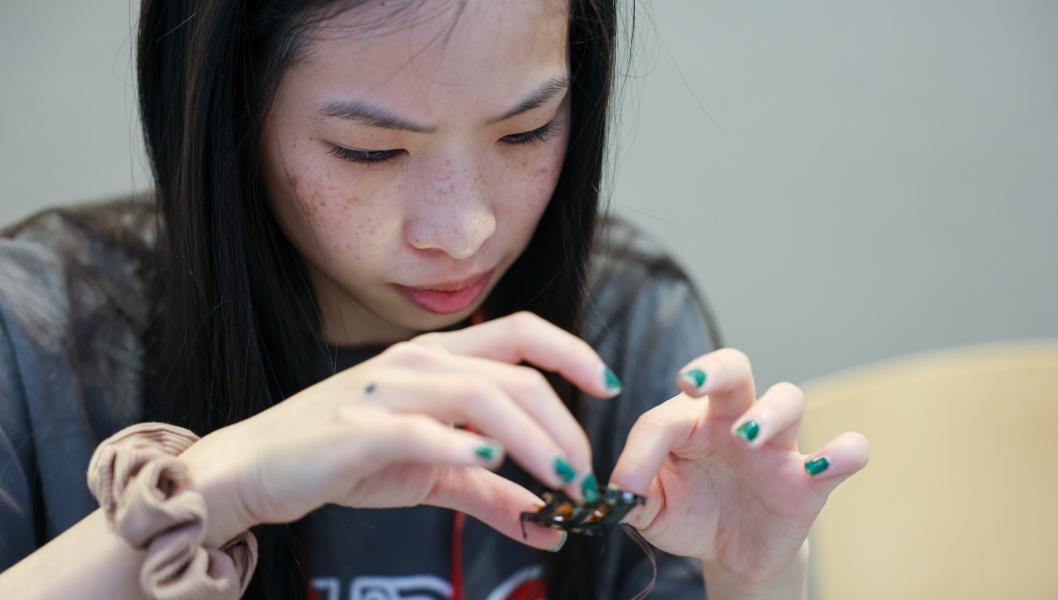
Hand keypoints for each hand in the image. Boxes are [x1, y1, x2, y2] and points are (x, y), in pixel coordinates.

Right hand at [178, 312, 620, 549]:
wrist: (258, 469)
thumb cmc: (347, 458)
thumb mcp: (431, 474)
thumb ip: (491, 491)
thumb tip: (548, 524)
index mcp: (438, 359)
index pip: (521, 331)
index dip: (572, 351)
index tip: (608, 385)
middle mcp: (419, 362)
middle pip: (515, 376)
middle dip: (564, 425)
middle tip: (584, 477)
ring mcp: (388, 389)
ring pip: (482, 396)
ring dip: (534, 440)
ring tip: (563, 481)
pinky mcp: (360, 426)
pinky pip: (422, 428)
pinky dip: (462, 443)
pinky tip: (492, 459)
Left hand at [608, 348, 869, 589]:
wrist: (729, 554)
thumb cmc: (688, 513)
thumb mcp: (651, 508)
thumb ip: (630, 496)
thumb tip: (614, 492)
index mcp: (690, 420)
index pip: (664, 417)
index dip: (640, 450)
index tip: (625, 486)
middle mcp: (734, 420)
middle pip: (733, 368)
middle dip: (713, 368)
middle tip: (690, 382)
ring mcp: (776, 446)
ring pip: (787, 398)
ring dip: (769, 411)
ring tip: (748, 437)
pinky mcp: (810, 481)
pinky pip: (843, 455)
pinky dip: (844, 452)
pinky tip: (829, 462)